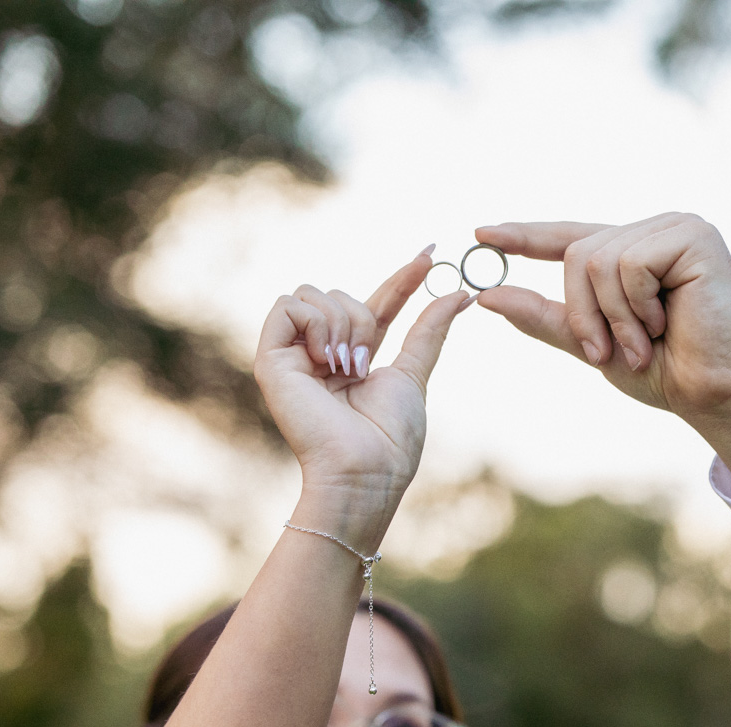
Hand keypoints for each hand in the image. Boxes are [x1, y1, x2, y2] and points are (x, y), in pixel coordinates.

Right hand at [253, 249, 472, 541]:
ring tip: (346, 368)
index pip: (378, 304)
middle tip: (365, 364)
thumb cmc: (389, 437)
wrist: (364, 469)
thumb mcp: (414, 373)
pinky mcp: (270, 359)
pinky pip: (287, 305)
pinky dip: (315, 324)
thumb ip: (429, 329)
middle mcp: (321, 352)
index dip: (403, 278)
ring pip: (314, 293)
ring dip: (341, 325)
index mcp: (355, 356)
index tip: (432, 252)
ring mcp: (293, 355)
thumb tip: (459, 292)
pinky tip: (327, 359)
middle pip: (338, 292)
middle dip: (361, 318)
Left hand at [475, 214, 730, 523]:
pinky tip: (665, 324)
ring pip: (597, 259)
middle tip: (609, 352)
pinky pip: (628, 263)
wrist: (717, 394)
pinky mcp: (694, 236)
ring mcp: (677, 228)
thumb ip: (548, 318)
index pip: (570, 237)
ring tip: (644, 343)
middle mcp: (656, 231)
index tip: (481, 232)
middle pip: (578, 254)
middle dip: (584, 312)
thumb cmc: (668, 373)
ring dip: (611, 316)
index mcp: (635, 252)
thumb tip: (489, 295)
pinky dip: (634, 306)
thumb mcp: (594, 345)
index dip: (526, 235)